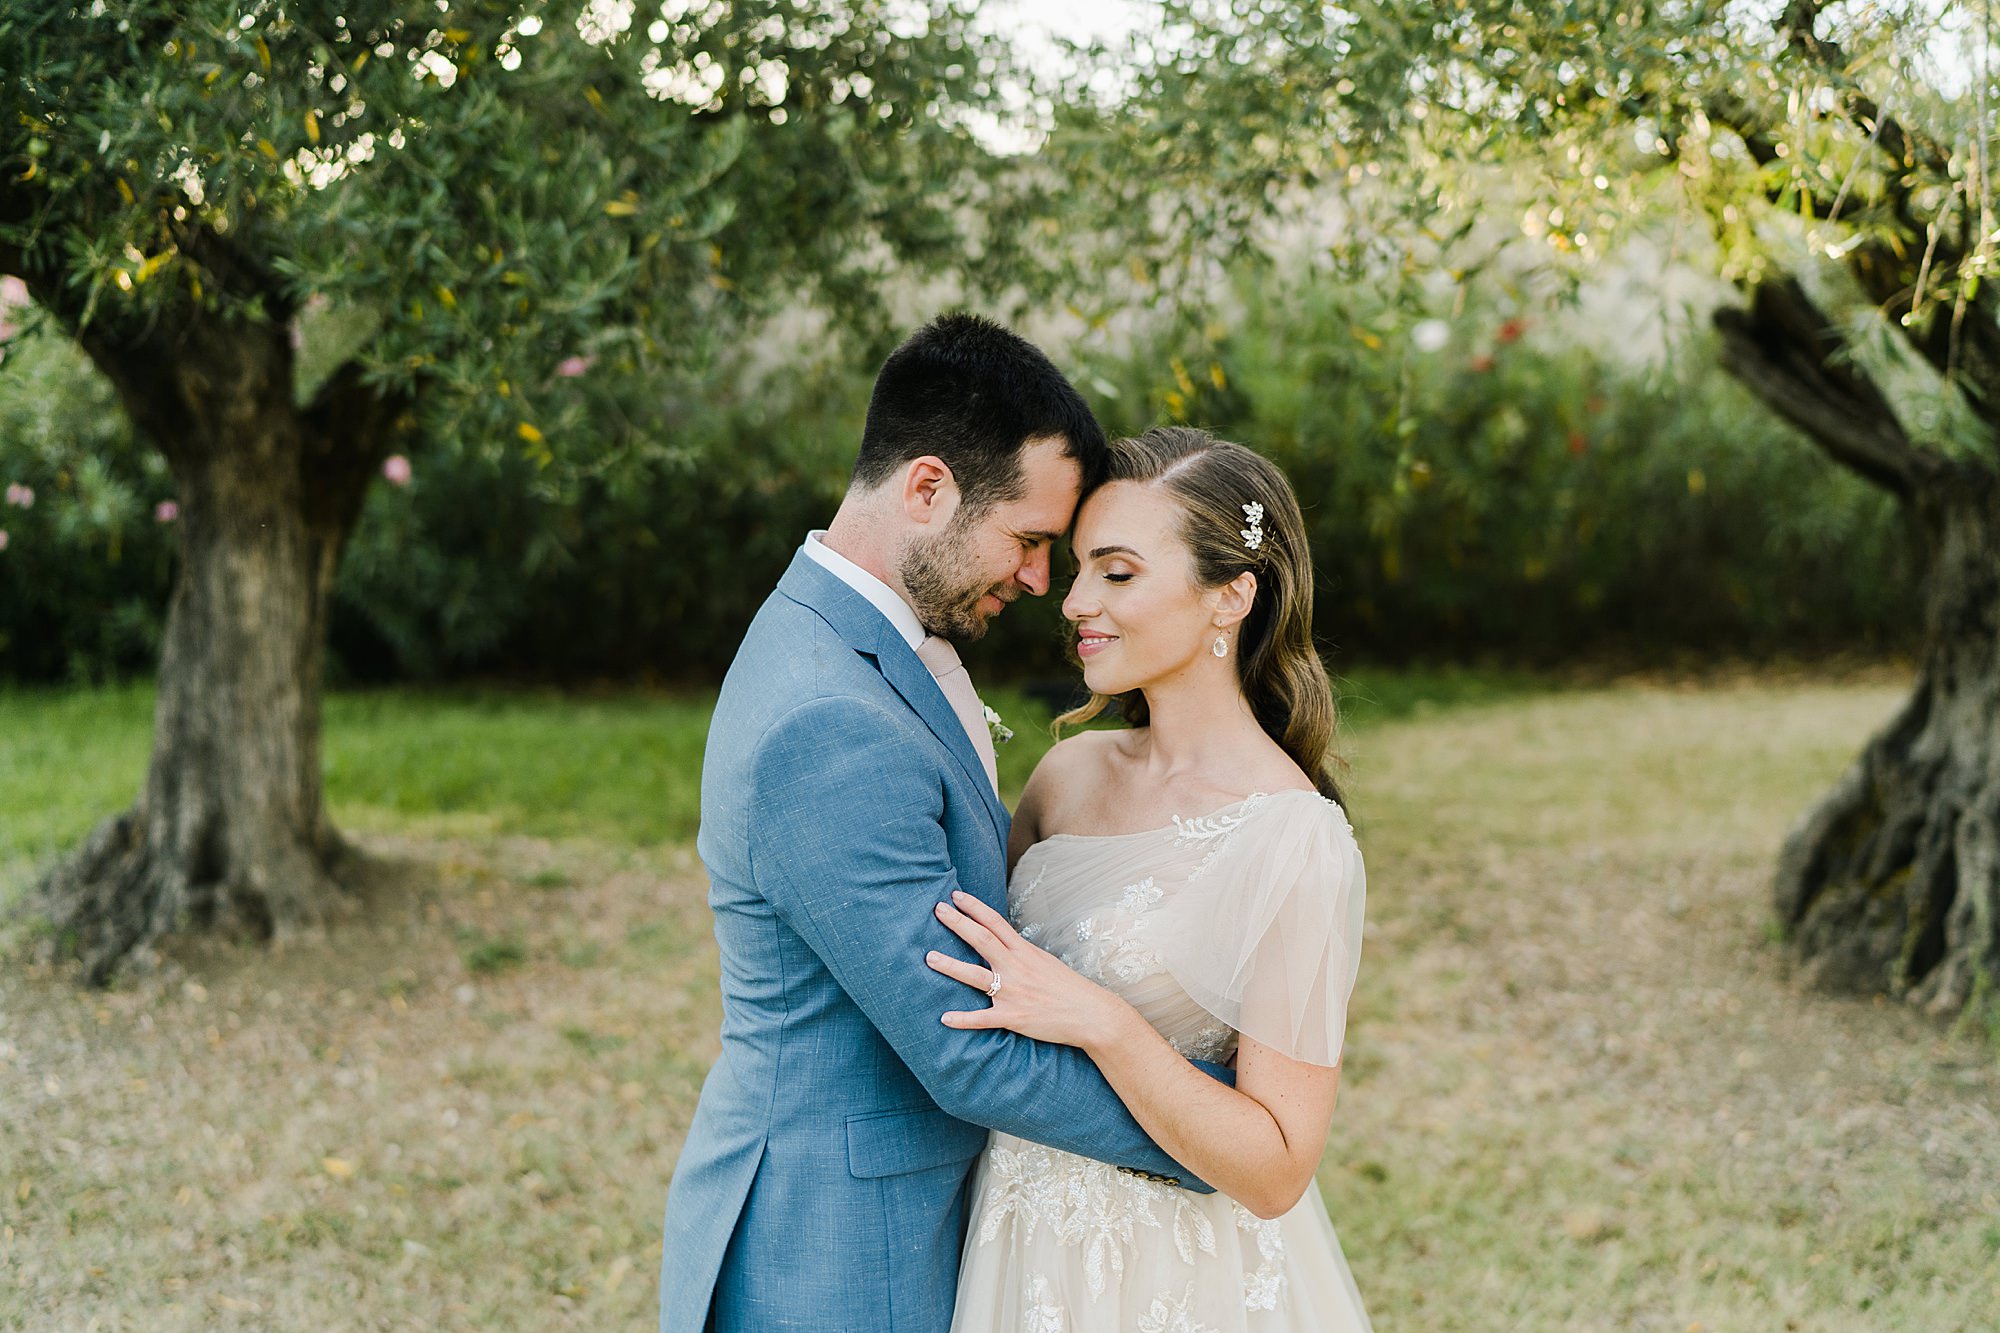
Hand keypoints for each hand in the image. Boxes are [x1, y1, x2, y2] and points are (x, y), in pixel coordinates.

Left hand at [928, 890, 1126, 1049]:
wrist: (1091, 1014)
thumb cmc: (1068, 988)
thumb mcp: (1045, 962)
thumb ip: (1020, 953)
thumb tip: (1001, 945)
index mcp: (1024, 952)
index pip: (995, 922)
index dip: (974, 907)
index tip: (956, 895)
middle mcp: (1016, 967)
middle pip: (981, 940)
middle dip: (957, 923)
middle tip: (937, 909)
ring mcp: (1013, 992)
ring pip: (975, 976)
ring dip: (950, 966)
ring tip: (929, 957)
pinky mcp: (1013, 1017)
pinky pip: (983, 1019)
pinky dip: (963, 1019)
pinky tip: (944, 1018)